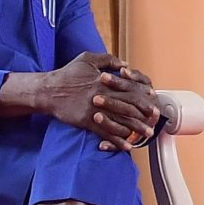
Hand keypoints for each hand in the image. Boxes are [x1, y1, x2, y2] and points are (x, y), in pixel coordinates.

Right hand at [29, 52, 158, 148]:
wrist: (48, 90)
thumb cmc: (67, 73)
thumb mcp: (87, 59)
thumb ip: (108, 60)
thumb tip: (125, 65)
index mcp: (106, 82)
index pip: (131, 89)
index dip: (144, 96)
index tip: (153, 101)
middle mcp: (103, 96)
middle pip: (129, 106)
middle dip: (144, 114)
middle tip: (155, 121)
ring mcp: (95, 110)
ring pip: (120, 121)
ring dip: (135, 129)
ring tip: (146, 135)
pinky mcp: (86, 121)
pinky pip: (105, 132)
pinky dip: (117, 140)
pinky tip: (127, 145)